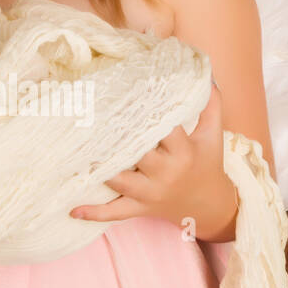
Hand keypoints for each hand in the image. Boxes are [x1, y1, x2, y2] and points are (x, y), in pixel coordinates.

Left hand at [69, 83, 236, 238]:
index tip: (126, 96)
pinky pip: (115, 212)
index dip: (145, 114)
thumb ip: (211, 103)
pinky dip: (95, 213)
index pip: (162, 130)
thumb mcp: (213, 134)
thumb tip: (205, 74)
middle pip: (136, 154)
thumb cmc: (208, 163)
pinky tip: (74, 210)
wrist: (209, 205)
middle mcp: (166, 173)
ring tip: (78, 153)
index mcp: (183, 152)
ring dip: (100, 169)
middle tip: (90, 119)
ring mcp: (151, 192)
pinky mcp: (141, 207)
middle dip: (116, 140)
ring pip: (120, 181)